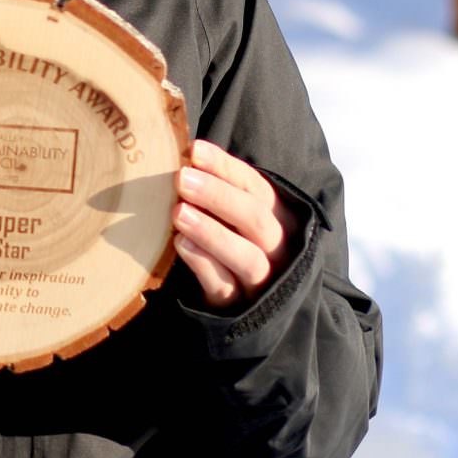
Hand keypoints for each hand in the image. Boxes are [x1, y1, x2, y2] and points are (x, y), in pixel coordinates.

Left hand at [173, 139, 302, 310]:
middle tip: (182, 178)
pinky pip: (225, 288)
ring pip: (247, 258)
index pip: (256, 187)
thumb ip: (219, 190)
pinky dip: (204, 266)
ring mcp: (263, 281)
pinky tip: (180, 245)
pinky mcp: (240, 307)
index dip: (226, 167)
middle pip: (256, 219)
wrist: (251, 307)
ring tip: (178, 213)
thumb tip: (185, 155)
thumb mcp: (237, 217)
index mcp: (279, 217)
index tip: (194, 150)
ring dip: (212, 233)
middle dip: (218, 196)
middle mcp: (277, 248)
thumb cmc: (236, 244)